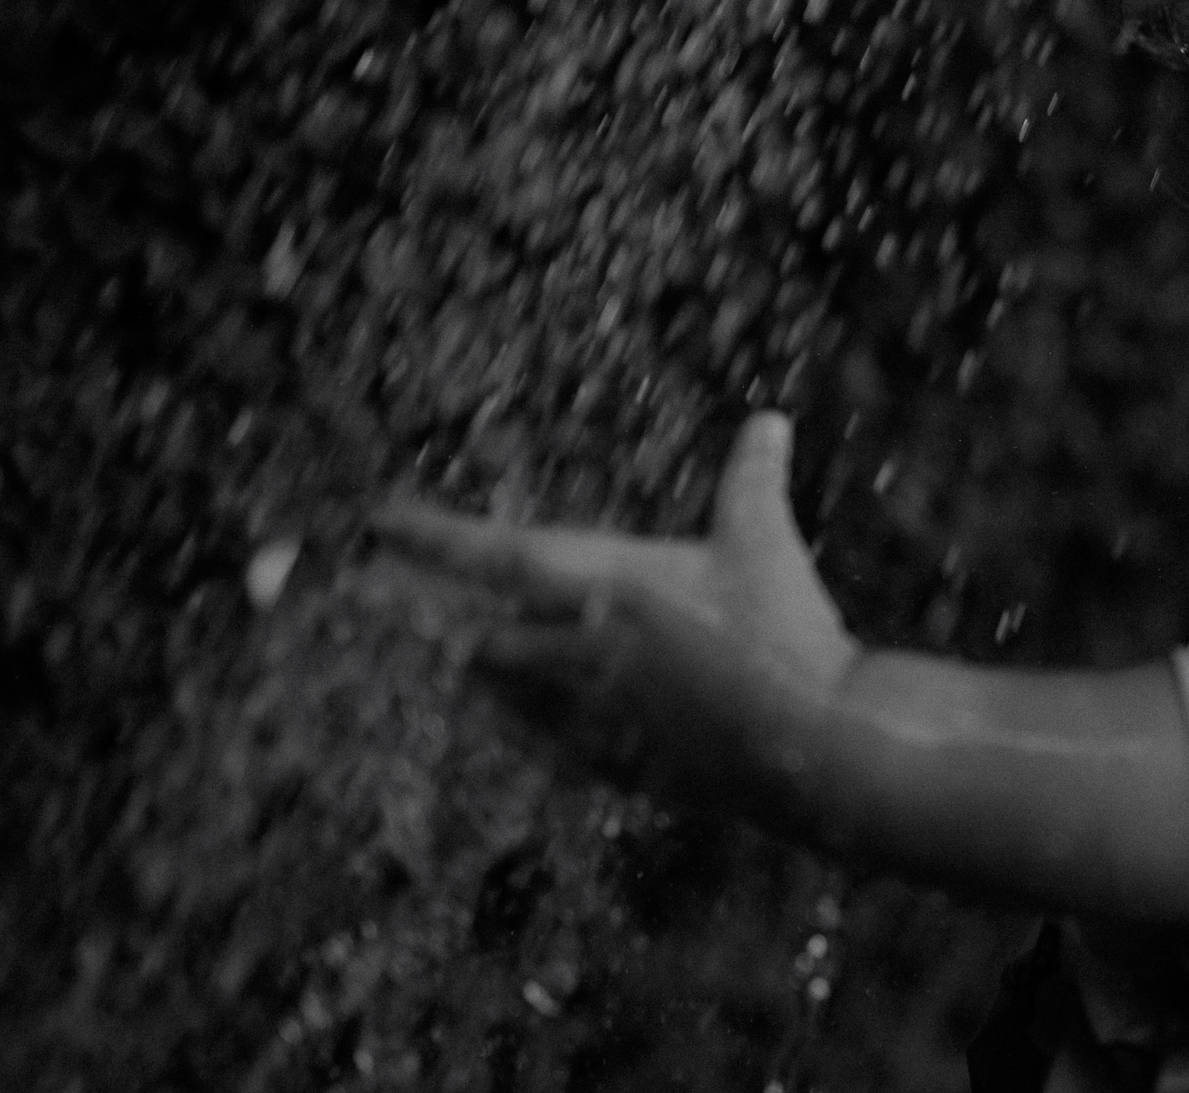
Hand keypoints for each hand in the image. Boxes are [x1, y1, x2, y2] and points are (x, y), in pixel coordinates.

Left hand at [373, 413, 859, 808]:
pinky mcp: (622, 769)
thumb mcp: (765, 542)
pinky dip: (539, 733)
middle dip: (456, 628)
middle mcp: (586, 652)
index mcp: (611, 585)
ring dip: (493, 680)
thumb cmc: (783, 631)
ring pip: (513, 701)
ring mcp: (597, 718)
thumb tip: (770, 420)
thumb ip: (753, 480)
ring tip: (474, 666)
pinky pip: (556, 752)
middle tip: (403, 615)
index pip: (499, 556)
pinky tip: (540, 729)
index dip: (434, 536)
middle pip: (487, 644)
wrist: (811, 742)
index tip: (378, 522)